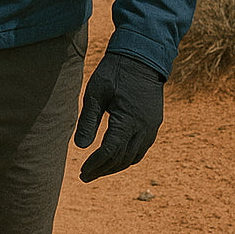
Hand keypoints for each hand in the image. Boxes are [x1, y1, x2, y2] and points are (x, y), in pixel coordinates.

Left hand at [74, 52, 164, 181]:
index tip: (82, 172)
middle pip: (122, 159)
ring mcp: (151, 127)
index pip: (110, 152)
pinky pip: (142, 148)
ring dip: (116, 166)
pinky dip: (128, 157)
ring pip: (134, 157)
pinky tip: (116, 157)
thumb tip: (80, 147)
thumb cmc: (114, 72)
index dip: (96, 165)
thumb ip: (88, 121)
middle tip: (86, 176)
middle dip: (103, 169)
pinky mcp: (154, 123)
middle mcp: (143, 128)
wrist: (141, 57)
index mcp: (127, 121)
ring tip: (98, 170)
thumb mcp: (95, 93)